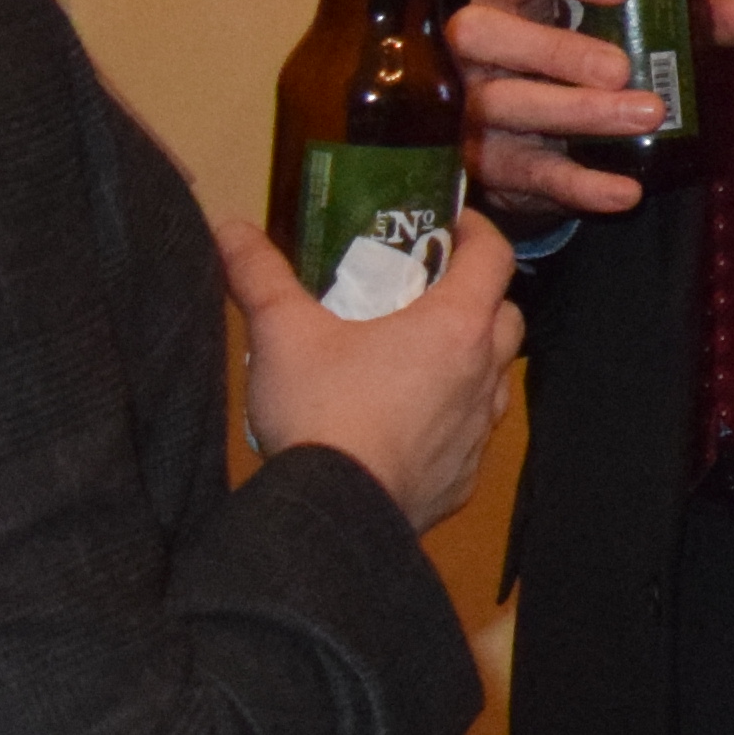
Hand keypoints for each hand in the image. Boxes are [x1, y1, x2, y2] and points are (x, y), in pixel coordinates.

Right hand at [212, 207, 522, 530]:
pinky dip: (451, 417)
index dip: (478, 232)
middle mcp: (483, 373)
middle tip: (429, 294)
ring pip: (494, 376)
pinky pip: (471, 433)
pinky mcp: (466, 475)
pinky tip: (407, 421)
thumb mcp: (281, 333)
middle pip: (505, 315)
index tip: (454, 224)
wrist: (335, 509)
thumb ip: (259, 274)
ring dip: (469, 358)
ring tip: (415, 357)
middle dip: (477, 297)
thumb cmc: (320, 413)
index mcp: (454, 326)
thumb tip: (228, 227)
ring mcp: (480, 428)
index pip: (494, 257)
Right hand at [452, 0, 733, 215]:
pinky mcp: (490, 164)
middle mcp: (481, 46)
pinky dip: (579, 184)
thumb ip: (689, 16)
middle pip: (481, 31)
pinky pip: (527, 173)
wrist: (553, 149)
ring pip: (502, 102)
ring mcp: (475, 105)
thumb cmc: (597, 61)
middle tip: (621, 69)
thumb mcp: (645, 31)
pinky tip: (626, 191)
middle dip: (554, 49)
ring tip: (646, 115)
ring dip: (577, 111)